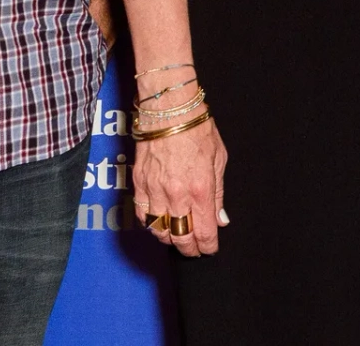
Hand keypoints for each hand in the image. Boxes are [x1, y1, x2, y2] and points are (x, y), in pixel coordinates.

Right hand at [132, 114, 227, 255]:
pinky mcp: (139, 183)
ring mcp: (155, 190)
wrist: (169, 108)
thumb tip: (220, 219)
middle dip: (189, 249)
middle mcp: (176, 195)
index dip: (207, 246)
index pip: (203, 232)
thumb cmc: (197, 128)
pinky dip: (150, 224)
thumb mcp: (219, 159)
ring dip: (169, 238)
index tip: (210, 249)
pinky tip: (159, 222)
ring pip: (158, 231)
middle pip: (180, 238)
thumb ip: (218, 194)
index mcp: (201, 189)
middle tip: (194, 250)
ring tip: (177, 236)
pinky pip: (142, 215)